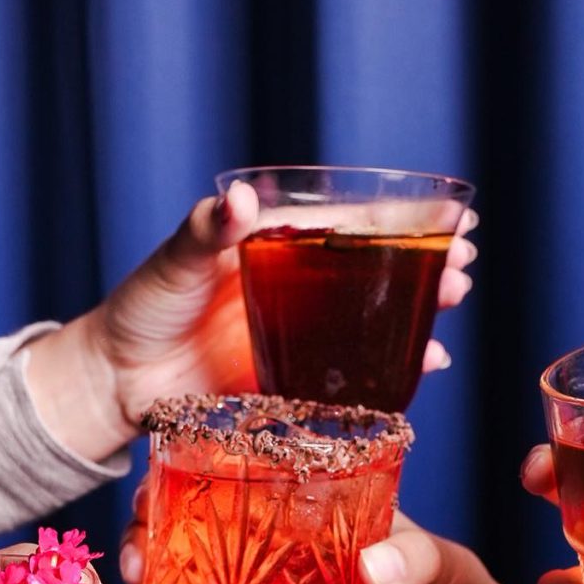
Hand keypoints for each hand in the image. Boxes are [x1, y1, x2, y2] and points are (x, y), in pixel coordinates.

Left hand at [30, 186, 477, 461]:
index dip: (403, 218)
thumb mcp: (173, 262)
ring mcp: (302, 334)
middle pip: (376, 269)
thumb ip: (206, 231)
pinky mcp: (298, 380)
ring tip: (452, 306)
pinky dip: (393, 369)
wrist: (118, 382)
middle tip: (465, 266)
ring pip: (374, 318)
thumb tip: (237, 202)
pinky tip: (425, 364)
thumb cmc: (142, 308)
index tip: (454, 214)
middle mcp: (298, 287)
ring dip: (418, 313)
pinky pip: (355, 374)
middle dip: (426, 264)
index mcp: (275, 244)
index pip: (351, 223)